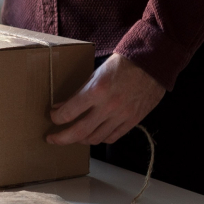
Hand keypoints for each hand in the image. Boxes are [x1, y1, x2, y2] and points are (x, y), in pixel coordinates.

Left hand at [47, 54, 165, 145]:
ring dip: (81, 139)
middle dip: (61, 138)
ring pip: (95, 139)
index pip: (68, 113)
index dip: (56, 118)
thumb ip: (79, 93)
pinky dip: (100, 138)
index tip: (53, 117)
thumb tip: (61, 107)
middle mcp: (108, 106)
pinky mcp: (133, 121)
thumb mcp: (96, 74)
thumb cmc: (122, 64)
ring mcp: (122, 116)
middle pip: (78, 132)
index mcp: (97, 90)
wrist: (151, 63)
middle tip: (52, 138)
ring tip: (75, 136)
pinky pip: (112, 138)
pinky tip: (94, 134)